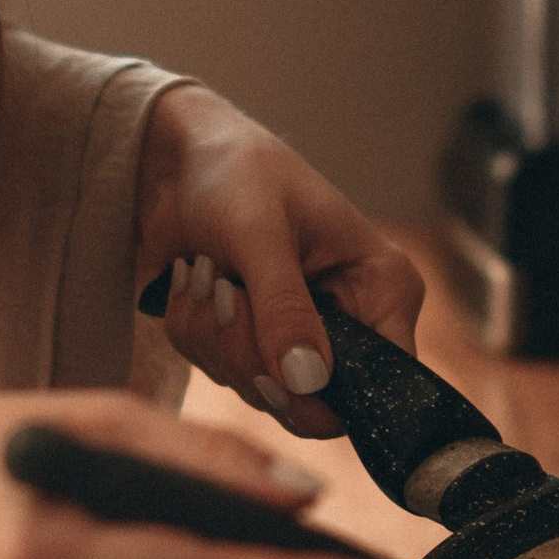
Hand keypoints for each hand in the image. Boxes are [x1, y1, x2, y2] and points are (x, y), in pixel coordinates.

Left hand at [135, 84, 422, 439]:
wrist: (174, 159)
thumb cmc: (234, 172)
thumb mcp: (260, 233)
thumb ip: (284, 308)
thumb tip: (306, 381)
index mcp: (382, 289)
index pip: (383, 381)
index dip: (329, 390)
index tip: (273, 366)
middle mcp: (351, 321)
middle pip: (312, 399)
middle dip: (250, 351)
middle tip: (224, 289)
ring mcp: (300, 338)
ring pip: (260, 390)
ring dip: (214, 335)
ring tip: (206, 270)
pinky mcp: (255, 344)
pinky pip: (221, 374)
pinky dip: (195, 331)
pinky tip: (194, 281)